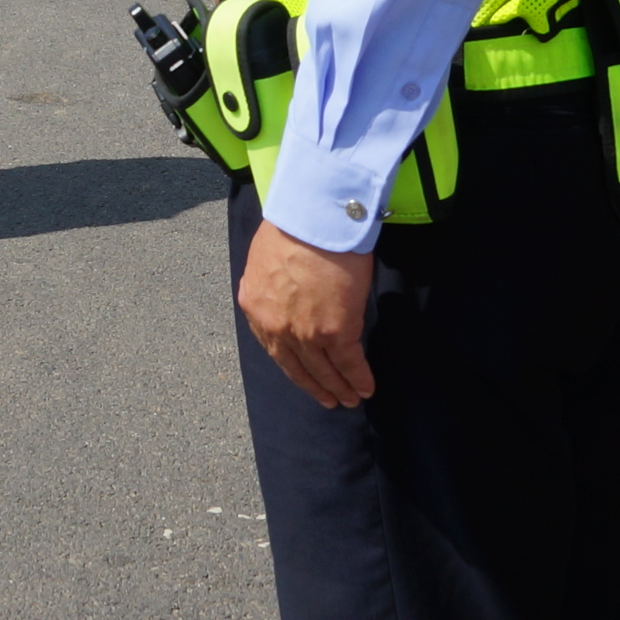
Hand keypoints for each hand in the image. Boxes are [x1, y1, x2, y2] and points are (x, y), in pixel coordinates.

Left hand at [239, 218, 378, 410]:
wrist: (315, 220)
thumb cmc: (294, 226)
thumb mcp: (265, 259)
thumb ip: (271, 285)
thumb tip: (286, 293)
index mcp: (254, 306)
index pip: (272, 345)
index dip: (291, 364)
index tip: (303, 374)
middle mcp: (274, 326)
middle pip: (295, 366)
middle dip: (314, 385)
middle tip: (329, 400)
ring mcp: (303, 333)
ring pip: (322, 369)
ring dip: (338, 388)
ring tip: (350, 400)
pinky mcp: (334, 332)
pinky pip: (348, 362)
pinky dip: (359, 378)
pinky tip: (366, 388)